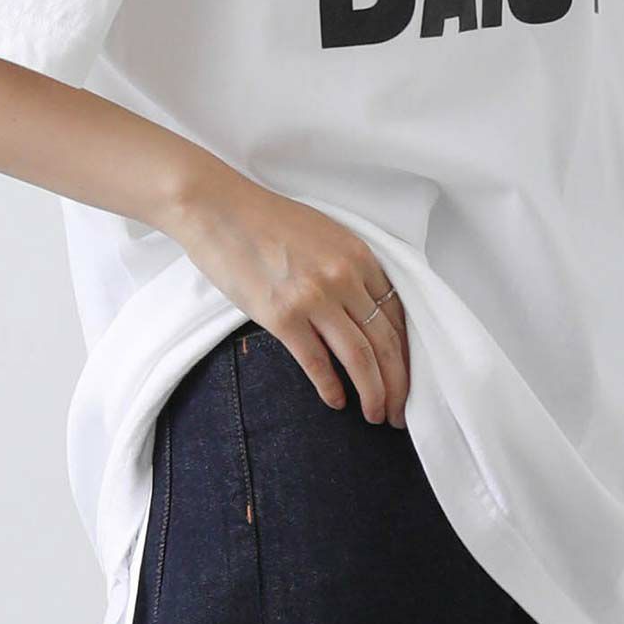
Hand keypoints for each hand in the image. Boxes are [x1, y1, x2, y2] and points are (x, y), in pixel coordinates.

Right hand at [164, 167, 409, 426]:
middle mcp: (343, 276)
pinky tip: (337, 402)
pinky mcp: (282, 315)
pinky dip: (331, 388)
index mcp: (358, 255)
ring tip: (375, 415)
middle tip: (400, 413)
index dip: (406, 354)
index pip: (397, 315)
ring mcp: (314, 297)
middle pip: (385, 342)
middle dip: (398, 384)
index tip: (407, 378)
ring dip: (373, 393)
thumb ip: (348, 267)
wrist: (216, 208)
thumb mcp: (322, 233)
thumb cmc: (265, 219)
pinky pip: (318, 362)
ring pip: (360, 357)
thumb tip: (363, 310)